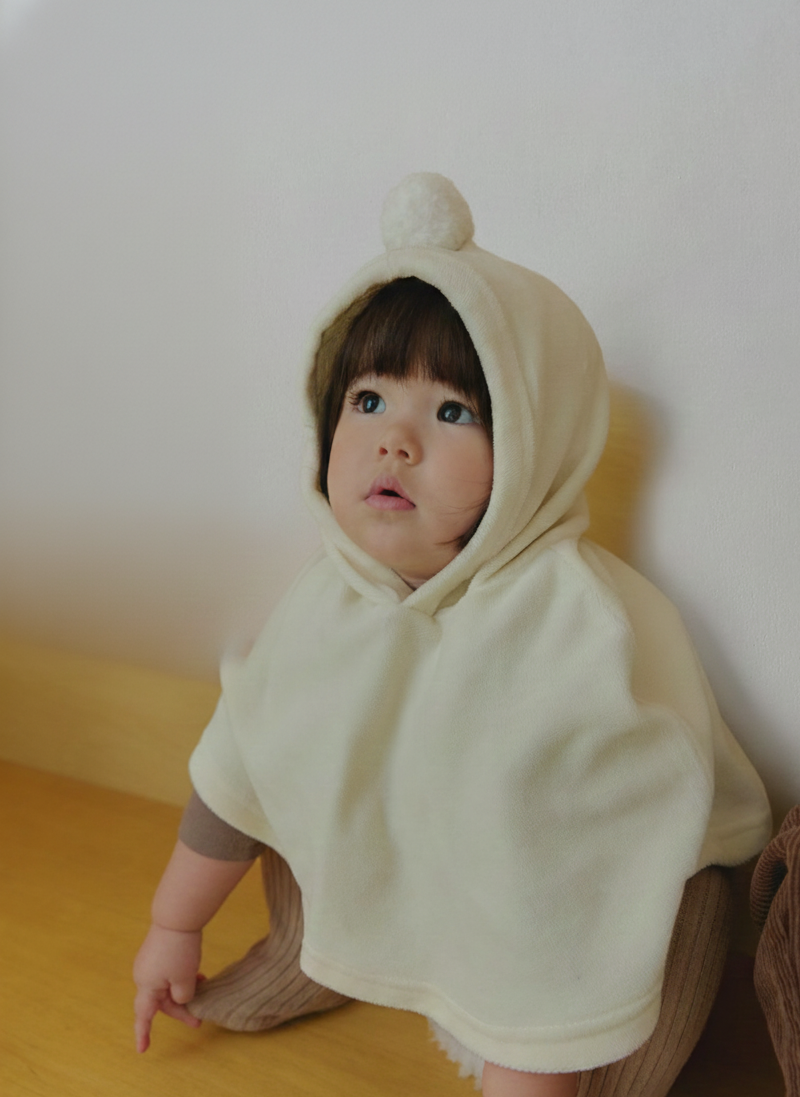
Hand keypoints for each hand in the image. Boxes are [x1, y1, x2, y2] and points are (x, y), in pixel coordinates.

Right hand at [133, 923, 202, 1052]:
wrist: (178, 916)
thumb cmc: (180, 951)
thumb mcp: (184, 980)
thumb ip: (182, 996)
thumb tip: (180, 997)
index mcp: (146, 986)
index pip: (143, 1016)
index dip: (143, 1033)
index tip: (143, 1050)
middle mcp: (143, 975)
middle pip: (161, 1001)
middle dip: (180, 1009)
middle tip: (199, 1018)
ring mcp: (149, 961)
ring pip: (167, 986)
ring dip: (183, 992)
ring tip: (202, 986)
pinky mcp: (157, 950)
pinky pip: (168, 972)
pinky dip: (180, 978)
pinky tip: (197, 973)